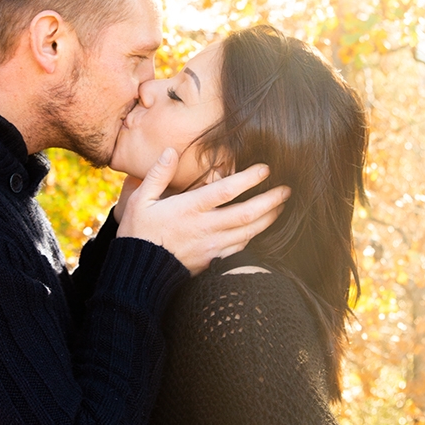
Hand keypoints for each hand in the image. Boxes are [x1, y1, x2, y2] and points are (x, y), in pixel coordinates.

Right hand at [116, 149, 289, 275]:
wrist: (139, 272)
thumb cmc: (138, 233)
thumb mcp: (140, 200)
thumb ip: (157, 174)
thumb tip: (170, 151)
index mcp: (189, 209)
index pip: (226, 191)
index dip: (249, 179)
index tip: (266, 169)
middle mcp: (205, 227)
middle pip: (246, 214)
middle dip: (270, 201)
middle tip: (286, 190)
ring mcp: (211, 246)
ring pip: (248, 232)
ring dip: (268, 219)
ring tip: (281, 207)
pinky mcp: (213, 260)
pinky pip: (240, 248)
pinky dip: (254, 236)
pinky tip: (260, 228)